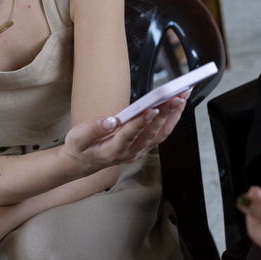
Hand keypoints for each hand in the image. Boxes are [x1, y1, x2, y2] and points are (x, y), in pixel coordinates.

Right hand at [64, 90, 189, 171]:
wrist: (83, 163)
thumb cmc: (81, 148)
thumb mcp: (78, 138)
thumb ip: (94, 129)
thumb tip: (110, 120)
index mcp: (112, 150)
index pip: (129, 135)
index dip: (140, 123)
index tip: (151, 109)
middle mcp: (129, 153)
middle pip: (151, 134)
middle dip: (165, 114)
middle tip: (175, 97)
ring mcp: (138, 151)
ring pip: (160, 135)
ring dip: (173, 115)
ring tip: (182, 96)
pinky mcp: (143, 147)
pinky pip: (160, 134)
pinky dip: (170, 119)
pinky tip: (176, 105)